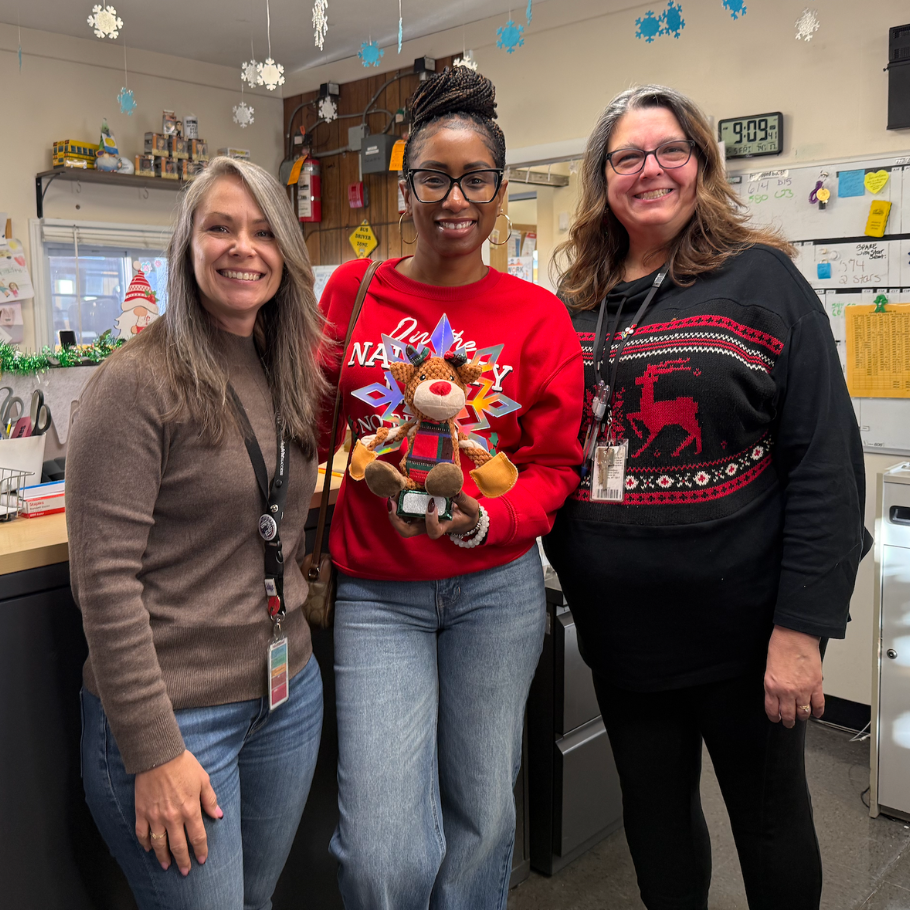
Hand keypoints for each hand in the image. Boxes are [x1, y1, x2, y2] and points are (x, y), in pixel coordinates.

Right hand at [134, 750, 222, 874]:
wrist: (158, 756)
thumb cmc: (183, 765)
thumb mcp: (203, 779)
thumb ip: (210, 799)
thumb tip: (218, 815)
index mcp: (190, 809)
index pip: (197, 836)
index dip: (200, 850)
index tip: (202, 859)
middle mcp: (173, 817)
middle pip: (178, 845)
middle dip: (183, 860)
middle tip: (185, 871)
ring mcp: (155, 816)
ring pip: (159, 844)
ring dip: (163, 857)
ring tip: (167, 866)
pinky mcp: (141, 812)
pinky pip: (142, 834)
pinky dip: (145, 844)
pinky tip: (149, 849)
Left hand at [386, 491, 479, 540]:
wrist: (463, 519)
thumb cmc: (467, 515)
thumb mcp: (470, 507)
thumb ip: (463, 500)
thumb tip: (454, 490)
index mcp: (442, 527)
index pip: (433, 531)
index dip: (430, 520)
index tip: (432, 504)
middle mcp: (428, 526)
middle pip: (407, 531)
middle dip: (396, 519)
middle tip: (392, 503)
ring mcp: (420, 521)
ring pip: (401, 522)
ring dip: (393, 510)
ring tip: (393, 494)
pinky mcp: (418, 513)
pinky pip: (403, 512)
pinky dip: (398, 503)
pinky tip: (398, 490)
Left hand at [764, 625, 823, 727]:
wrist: (795, 635)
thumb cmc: (781, 646)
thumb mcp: (769, 667)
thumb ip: (773, 683)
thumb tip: (777, 694)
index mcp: (771, 686)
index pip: (772, 710)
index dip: (774, 717)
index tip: (776, 719)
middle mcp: (786, 691)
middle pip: (788, 715)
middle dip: (788, 721)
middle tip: (788, 723)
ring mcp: (803, 690)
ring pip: (803, 713)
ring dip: (802, 717)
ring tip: (801, 717)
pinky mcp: (816, 686)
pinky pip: (818, 704)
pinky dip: (818, 711)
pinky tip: (816, 713)